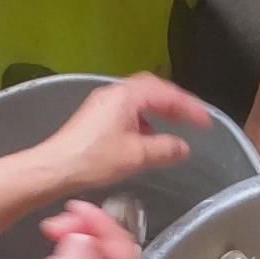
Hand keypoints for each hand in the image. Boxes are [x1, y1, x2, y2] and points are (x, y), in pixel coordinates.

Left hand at [36, 74, 211, 192]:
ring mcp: (103, 104)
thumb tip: (183, 148)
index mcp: (126, 96)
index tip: (205, 121)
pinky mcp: (95, 118)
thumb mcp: (136, 156)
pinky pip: (127, 110)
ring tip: (174, 125)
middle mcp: (114, 93)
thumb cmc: (93, 159)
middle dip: (175, 102)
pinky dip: (144, 119)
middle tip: (192, 117)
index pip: (166, 93)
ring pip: (139, 100)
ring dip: (158, 110)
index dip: (189, 106)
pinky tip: (147, 137)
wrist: (54, 169)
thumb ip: (165, 149)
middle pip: (152, 89)